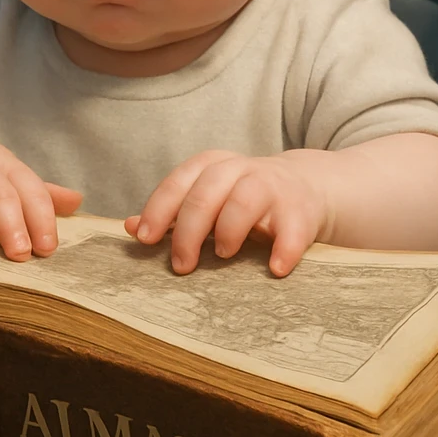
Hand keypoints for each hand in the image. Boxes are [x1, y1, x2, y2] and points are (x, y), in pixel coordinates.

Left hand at [124, 150, 330, 277]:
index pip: (180, 181)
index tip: (145, 239)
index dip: (160, 209)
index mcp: (213, 167)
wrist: (308, 188)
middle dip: (189, 230)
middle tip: (181, 265)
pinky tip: (275, 269)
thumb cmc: (246, 199)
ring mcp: (274, 187)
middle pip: (207, 192)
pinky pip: (293, 228)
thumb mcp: (209, 199)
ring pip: (245, 199)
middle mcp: (242, 171)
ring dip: (229, 228)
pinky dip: (284, 249)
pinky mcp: (302, 210)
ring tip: (222, 254)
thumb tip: (130, 227)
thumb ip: (173, 213)